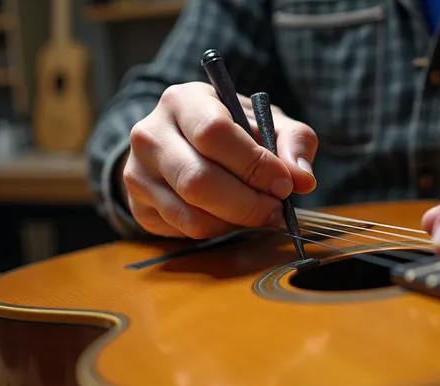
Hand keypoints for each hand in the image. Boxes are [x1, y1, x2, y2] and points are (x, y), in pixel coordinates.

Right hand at [121, 82, 317, 238]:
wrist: (183, 143)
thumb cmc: (232, 130)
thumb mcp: (267, 122)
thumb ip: (294, 142)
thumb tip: (302, 178)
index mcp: (182, 101)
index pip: (213, 134)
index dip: (254, 164)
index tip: (283, 183)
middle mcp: (150, 134)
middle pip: (198, 181)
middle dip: (247, 203)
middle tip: (275, 209)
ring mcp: (137, 172)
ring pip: (191, 214)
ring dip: (235, 221)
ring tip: (255, 210)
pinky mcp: (138, 206)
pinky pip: (184, 230)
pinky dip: (217, 230)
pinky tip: (229, 214)